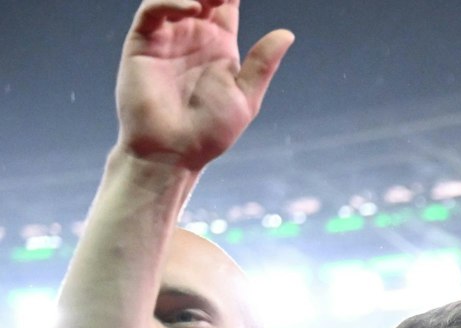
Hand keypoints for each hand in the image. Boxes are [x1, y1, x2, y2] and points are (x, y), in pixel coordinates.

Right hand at [115, 0, 292, 170]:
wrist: (173, 150)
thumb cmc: (211, 130)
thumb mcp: (245, 96)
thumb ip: (262, 64)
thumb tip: (287, 34)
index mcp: (220, 45)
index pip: (227, 5)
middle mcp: (193, 36)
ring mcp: (168, 37)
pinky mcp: (143, 43)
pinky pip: (153, 11)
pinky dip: (171, 2)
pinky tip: (194, 8)